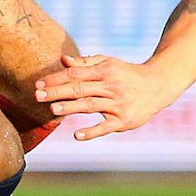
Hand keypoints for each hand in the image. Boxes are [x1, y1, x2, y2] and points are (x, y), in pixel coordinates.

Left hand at [33, 53, 176, 140]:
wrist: (157, 85)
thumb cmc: (127, 73)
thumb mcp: (108, 63)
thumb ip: (85, 63)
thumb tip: (63, 61)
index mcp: (104, 71)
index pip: (75, 74)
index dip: (56, 79)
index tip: (38, 84)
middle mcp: (110, 86)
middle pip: (79, 88)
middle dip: (57, 92)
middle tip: (37, 95)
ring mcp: (117, 104)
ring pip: (90, 106)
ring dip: (70, 107)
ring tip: (52, 109)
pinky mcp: (123, 121)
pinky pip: (105, 127)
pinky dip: (91, 132)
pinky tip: (77, 135)